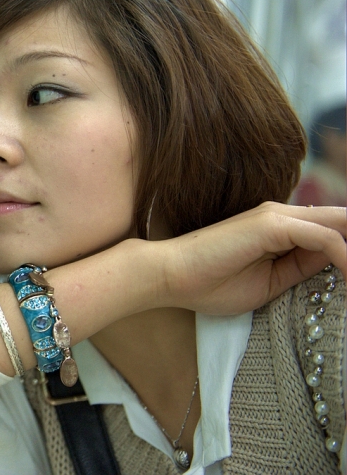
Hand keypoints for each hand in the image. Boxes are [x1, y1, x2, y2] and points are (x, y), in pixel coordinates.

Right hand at [162, 202, 345, 314]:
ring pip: (340, 224)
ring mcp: (277, 217)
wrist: (170, 277)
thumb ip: (301, 269)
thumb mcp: (270, 283)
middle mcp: (282, 215)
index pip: (333, 230)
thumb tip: (336, 262)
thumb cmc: (209, 285)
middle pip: (342, 221)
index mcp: (281, 228)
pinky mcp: (271, 225)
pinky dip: (344, 256)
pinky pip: (324, 237)